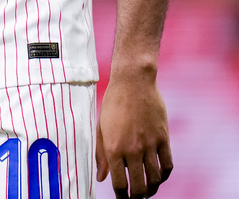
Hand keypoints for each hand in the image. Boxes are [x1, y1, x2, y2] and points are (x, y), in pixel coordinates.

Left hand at [96, 74, 172, 197]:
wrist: (133, 81)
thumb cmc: (114, 102)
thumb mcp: (101, 127)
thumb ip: (101, 154)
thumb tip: (101, 178)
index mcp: (114, 148)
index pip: (119, 184)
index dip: (121, 197)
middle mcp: (132, 149)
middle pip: (139, 187)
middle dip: (137, 198)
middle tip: (136, 198)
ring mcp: (150, 144)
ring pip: (155, 180)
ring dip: (152, 189)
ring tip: (147, 189)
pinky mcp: (163, 138)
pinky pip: (168, 165)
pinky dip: (164, 176)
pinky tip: (159, 175)